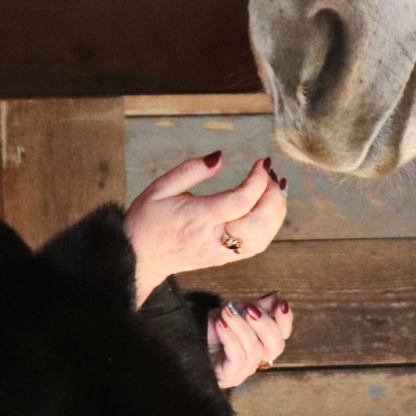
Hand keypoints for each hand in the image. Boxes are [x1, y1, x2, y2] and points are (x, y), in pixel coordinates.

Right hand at [124, 153, 286, 303]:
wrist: (139, 258)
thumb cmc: (147, 220)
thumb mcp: (161, 187)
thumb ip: (191, 170)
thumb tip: (220, 156)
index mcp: (197, 218)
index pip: (240, 201)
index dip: (258, 180)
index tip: (261, 162)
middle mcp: (213, 239)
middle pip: (259, 223)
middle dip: (273, 196)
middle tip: (271, 174)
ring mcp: (221, 252)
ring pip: (263, 238)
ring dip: (276, 212)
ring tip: (273, 188)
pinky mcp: (225, 259)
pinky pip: (257, 246)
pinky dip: (270, 226)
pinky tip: (266, 207)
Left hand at [209, 292, 292, 389]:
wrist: (183, 340)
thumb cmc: (209, 327)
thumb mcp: (235, 311)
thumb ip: (256, 305)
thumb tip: (276, 296)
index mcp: (260, 343)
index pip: (282, 336)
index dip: (286, 321)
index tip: (281, 304)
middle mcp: (255, 359)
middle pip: (276, 346)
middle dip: (266, 324)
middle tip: (250, 308)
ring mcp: (242, 371)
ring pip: (255, 350)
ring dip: (240, 326)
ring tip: (227, 311)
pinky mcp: (229, 377)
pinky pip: (238, 357)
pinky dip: (231, 337)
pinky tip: (220, 324)